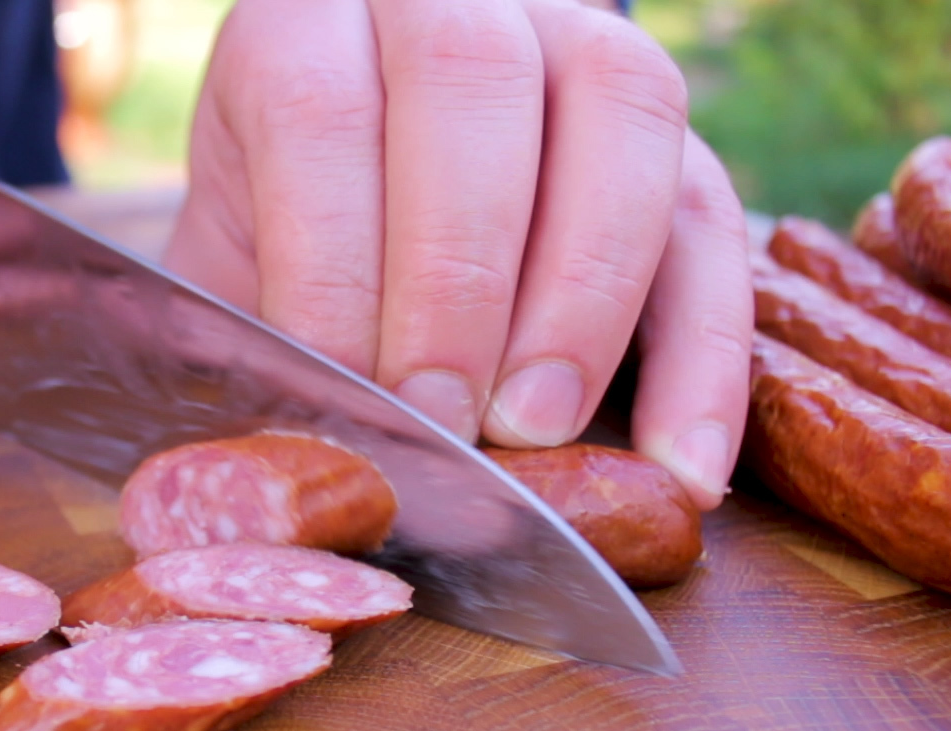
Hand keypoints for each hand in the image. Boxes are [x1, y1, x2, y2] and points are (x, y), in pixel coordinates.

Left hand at [165, 0, 750, 507]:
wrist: (358, 230)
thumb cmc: (282, 266)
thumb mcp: (237, 277)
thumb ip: (248, 343)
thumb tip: (281, 463)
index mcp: (308, 26)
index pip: (321, 114)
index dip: (336, 265)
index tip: (354, 398)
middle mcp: (448, 3)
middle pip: (470, 84)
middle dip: (458, 276)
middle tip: (444, 421)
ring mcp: (574, 44)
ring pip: (619, 113)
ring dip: (583, 294)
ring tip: (536, 429)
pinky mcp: (671, 138)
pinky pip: (714, 219)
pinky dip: (703, 355)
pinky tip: (683, 466)